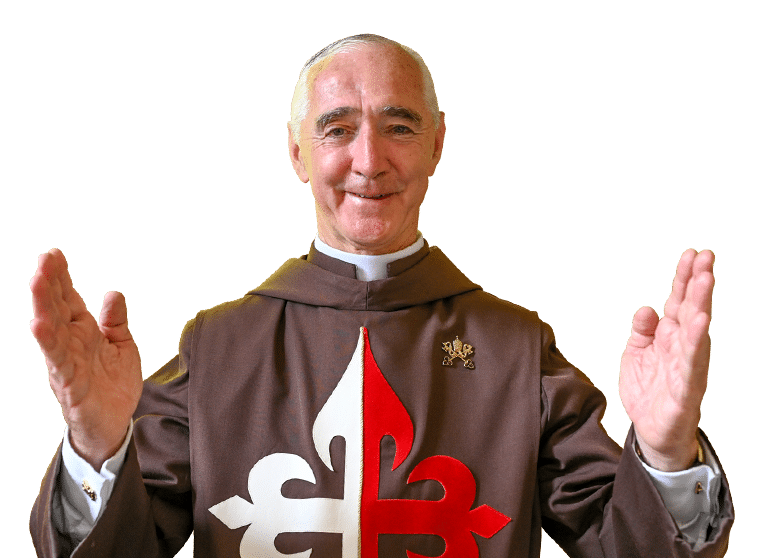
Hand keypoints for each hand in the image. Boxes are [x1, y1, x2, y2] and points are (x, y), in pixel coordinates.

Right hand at [30, 249, 142, 469]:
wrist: (116, 422)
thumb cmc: (115, 383)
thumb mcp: (122, 346)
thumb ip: (117, 321)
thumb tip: (113, 293)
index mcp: (84, 331)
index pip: (69, 299)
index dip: (62, 278)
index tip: (54, 253)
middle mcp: (71, 342)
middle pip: (56, 308)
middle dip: (49, 283)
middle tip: (44, 259)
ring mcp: (67, 361)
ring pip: (51, 329)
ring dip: (43, 305)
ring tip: (37, 281)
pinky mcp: (69, 381)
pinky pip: (57, 359)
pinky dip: (48, 341)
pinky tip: (39, 325)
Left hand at [619, 249, 713, 470]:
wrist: (651, 431)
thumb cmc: (649, 389)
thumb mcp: (636, 353)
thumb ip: (642, 329)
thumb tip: (647, 308)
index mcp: (670, 336)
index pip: (678, 301)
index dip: (684, 278)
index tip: (692, 253)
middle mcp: (683, 347)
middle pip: (691, 310)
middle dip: (698, 284)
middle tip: (706, 258)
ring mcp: (687, 367)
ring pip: (697, 332)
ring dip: (701, 306)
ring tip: (705, 282)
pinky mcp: (686, 390)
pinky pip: (692, 364)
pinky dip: (696, 344)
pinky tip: (700, 325)